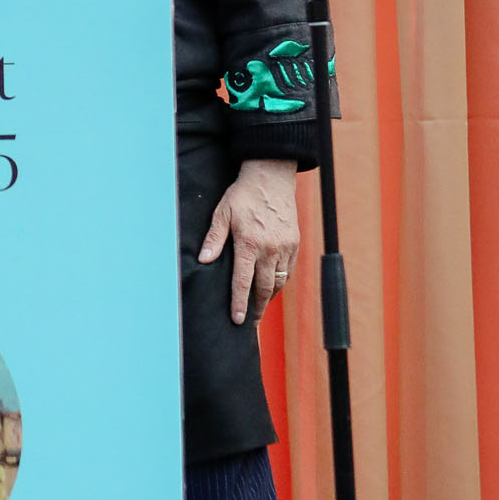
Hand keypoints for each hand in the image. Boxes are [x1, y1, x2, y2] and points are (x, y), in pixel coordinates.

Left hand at [198, 157, 298, 325]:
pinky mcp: (294, 243)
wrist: (272, 176)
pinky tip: (272, 287)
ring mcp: (285, 246)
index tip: (237, 320)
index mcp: (249, 243)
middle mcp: (270, 248)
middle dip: (256, 308)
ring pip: (279, 281)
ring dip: (268, 297)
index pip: (243, 282)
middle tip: (249, 323)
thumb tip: (203, 260)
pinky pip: (289, 270)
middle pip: (264, 288)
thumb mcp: (222, 213)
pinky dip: (281, 282)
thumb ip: (214, 238)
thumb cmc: (243, 194)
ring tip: (258, 307)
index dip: (239, 303)